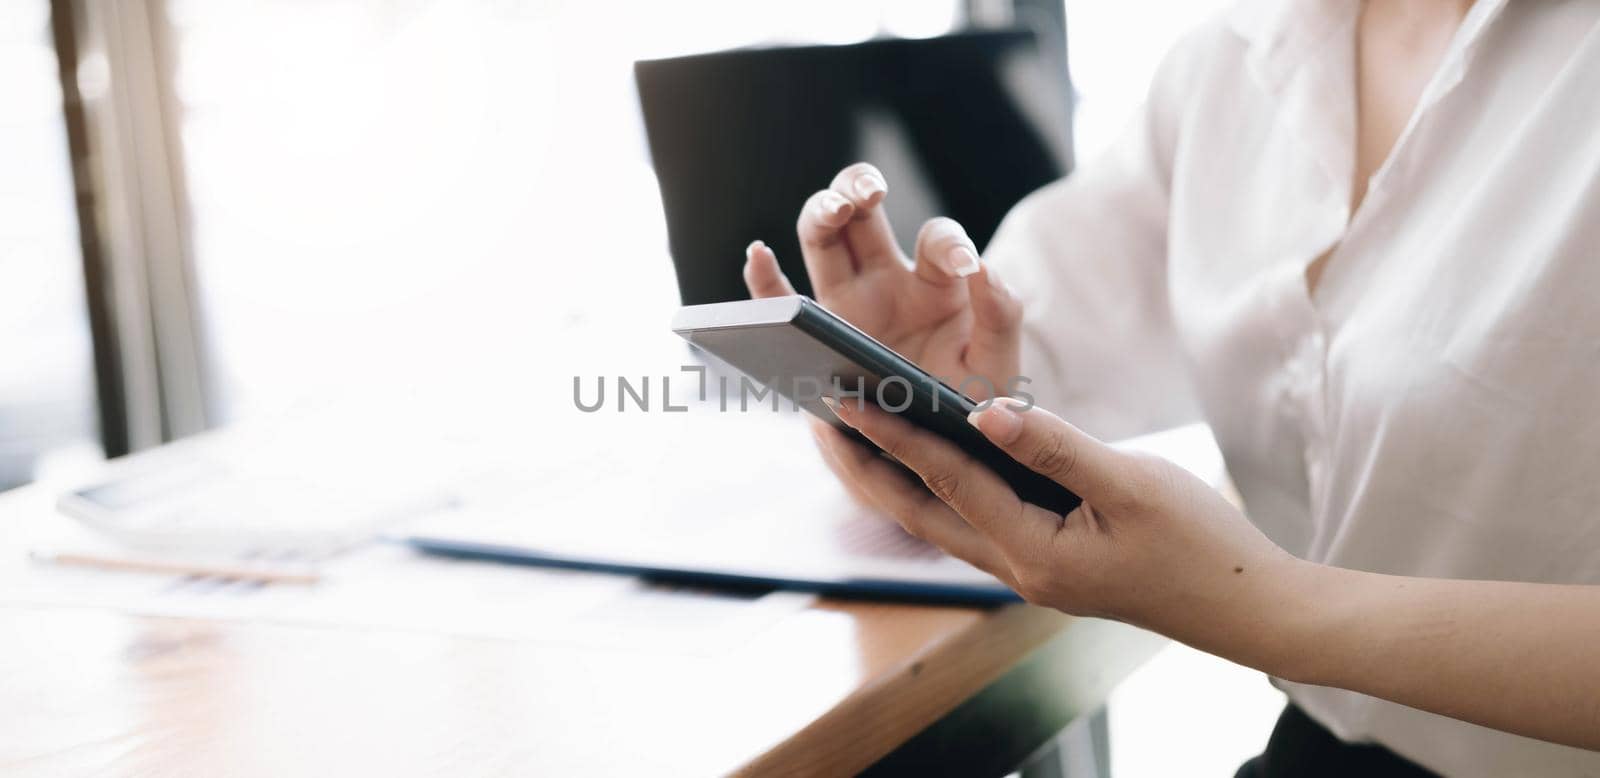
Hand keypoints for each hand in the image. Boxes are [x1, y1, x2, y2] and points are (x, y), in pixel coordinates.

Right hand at [742, 162, 1021, 400]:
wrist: (933, 450)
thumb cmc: (971, 403)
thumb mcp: (997, 364)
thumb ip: (1000, 315)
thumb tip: (980, 266)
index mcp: (936, 284)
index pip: (936, 241)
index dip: (947, 243)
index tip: (960, 263)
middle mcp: (887, 280)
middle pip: (862, 212)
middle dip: (859, 186)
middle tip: (869, 192)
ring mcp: (847, 301)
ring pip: (821, 236)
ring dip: (820, 210)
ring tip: (833, 210)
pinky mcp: (815, 331)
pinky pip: (780, 299)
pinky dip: (763, 277)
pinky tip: (758, 255)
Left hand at [818, 397, 1299, 638]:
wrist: (1248, 606)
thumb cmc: (1202, 544)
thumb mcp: (1131, 483)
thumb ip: (1056, 446)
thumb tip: (987, 410)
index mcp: (1034, 552)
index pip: (947, 483)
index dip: (895, 436)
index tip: (847, 401)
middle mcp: (1018, 568)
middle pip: (921, 515)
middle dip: (869, 469)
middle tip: (824, 422)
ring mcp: (1029, 571)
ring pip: (943, 524)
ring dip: (898, 481)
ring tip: (858, 435)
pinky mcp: (1046, 562)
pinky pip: (975, 523)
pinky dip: (942, 490)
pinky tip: (933, 457)